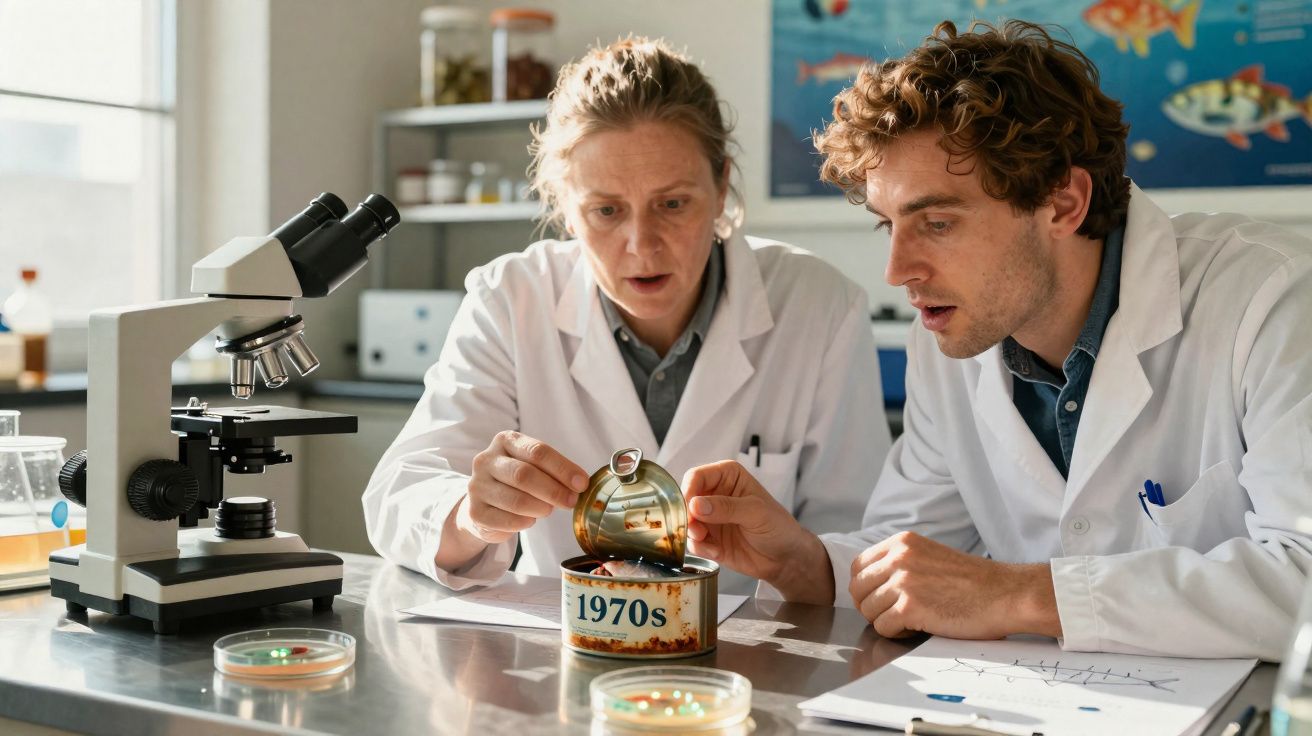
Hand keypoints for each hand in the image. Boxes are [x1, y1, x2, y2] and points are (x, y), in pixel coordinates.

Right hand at [458, 431, 589, 544]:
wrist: (485, 504)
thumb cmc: (517, 482)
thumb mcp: (534, 466)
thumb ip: (555, 471)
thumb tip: (580, 483)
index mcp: (505, 441)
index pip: (537, 451)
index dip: (563, 468)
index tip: (582, 483)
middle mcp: (486, 460)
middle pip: (524, 475)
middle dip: (554, 490)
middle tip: (571, 501)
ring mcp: (477, 486)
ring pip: (516, 500)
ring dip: (540, 508)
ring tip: (549, 510)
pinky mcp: (475, 511)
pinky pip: (505, 520)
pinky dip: (524, 523)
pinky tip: (530, 520)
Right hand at [683, 460, 834, 604]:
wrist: (785, 558)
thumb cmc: (778, 526)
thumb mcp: (756, 512)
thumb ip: (727, 507)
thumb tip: (696, 505)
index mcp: (727, 477)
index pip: (697, 476)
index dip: (689, 490)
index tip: (690, 507)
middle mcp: (714, 495)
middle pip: (685, 499)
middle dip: (687, 515)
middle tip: (696, 528)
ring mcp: (710, 518)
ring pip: (686, 521)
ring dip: (692, 533)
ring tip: (706, 540)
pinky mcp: (709, 539)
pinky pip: (693, 542)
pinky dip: (700, 548)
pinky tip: (716, 551)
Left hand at [848, 531, 1060, 639]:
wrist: (1005, 594)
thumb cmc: (972, 582)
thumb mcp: (929, 556)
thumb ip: (900, 563)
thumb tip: (868, 583)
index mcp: (902, 542)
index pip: (858, 566)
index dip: (865, 587)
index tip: (880, 598)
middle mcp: (899, 557)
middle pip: (857, 589)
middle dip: (871, 606)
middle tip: (893, 614)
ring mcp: (903, 581)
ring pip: (868, 611)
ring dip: (886, 620)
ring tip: (912, 620)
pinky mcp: (910, 606)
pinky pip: (882, 627)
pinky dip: (896, 634)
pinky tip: (918, 628)